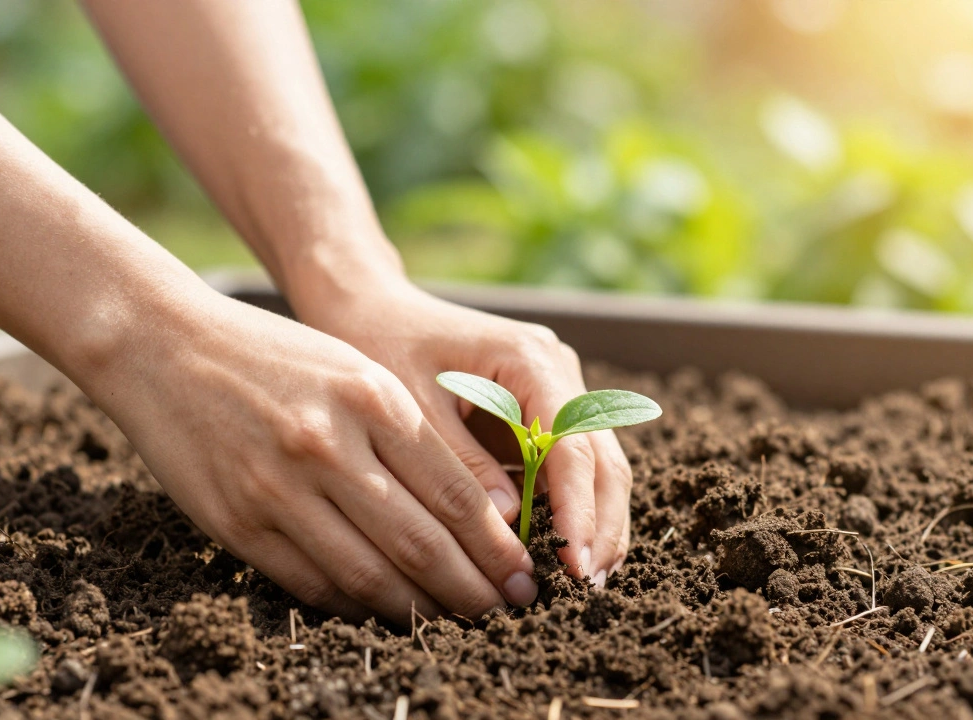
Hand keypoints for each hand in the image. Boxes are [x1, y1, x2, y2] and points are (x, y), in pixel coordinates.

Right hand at [78, 290, 537, 622]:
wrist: (164, 346)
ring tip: (455, 623)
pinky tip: (385, 611)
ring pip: (370, 575)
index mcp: (372, 400)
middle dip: (476, 590)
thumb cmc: (274, 357)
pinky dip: (356, 606)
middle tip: (510, 613)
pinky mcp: (238, 522)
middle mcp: (330, 446)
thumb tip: (479, 513)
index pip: (456, 495)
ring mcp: (279, 488)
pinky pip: (312, 583)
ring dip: (421, 610)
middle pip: (422, 543)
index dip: (498, 548)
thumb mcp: (355, 373)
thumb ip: (413, 437)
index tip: (524, 575)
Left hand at [294, 278, 633, 585]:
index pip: (573, 443)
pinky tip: (562, 557)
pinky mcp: (541, 414)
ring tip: (585, 584)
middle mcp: (556, 372)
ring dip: (594, 524)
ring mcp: (555, 393)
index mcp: (530, 359)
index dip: (580, 509)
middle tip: (589, 589)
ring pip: (597, 466)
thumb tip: (510, 525)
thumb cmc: (382, 344)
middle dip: (600, 526)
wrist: (371, 306)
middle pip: (601, 458)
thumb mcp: (412, 404)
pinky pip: (569, 469)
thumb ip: (460, 462)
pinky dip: (571, 512)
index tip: (575, 566)